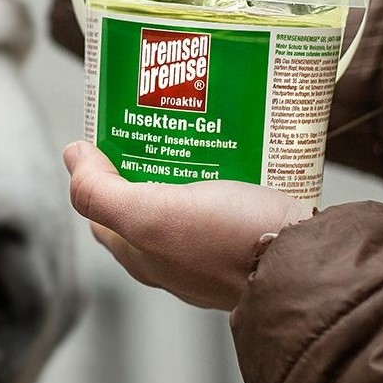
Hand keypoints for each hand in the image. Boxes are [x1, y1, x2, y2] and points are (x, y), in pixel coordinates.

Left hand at [63, 141, 313, 311]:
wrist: (310, 263)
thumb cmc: (228, 242)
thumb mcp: (148, 214)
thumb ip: (100, 192)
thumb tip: (72, 156)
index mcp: (143, 255)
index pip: (101, 210)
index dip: (97, 173)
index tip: (111, 132)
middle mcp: (176, 256)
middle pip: (146, 199)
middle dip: (146, 160)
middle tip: (159, 119)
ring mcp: (216, 248)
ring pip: (190, 196)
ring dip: (189, 162)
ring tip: (196, 125)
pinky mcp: (254, 235)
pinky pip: (231, 197)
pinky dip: (228, 171)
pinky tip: (236, 147)